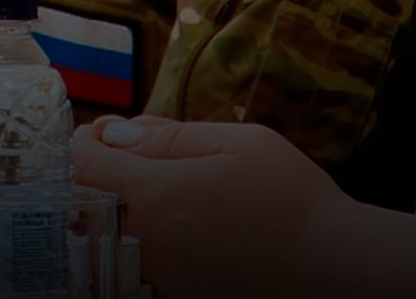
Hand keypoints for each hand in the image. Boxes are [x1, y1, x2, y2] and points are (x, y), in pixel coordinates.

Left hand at [74, 115, 415, 298]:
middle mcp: (144, 247)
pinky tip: (157, 229)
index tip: (102, 133)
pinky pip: (126, 272)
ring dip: (105, 212)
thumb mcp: (237, 142)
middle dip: (90, 177)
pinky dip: (127, 246)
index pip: (82, 165)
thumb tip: (112, 132)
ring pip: (99, 243)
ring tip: (136, 191)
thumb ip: (169, 137)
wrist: (334, 272)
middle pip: (81, 207)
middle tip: (116, 158)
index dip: (84, 142)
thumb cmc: (291, 199)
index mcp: (156, 196)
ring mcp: (156, 282)